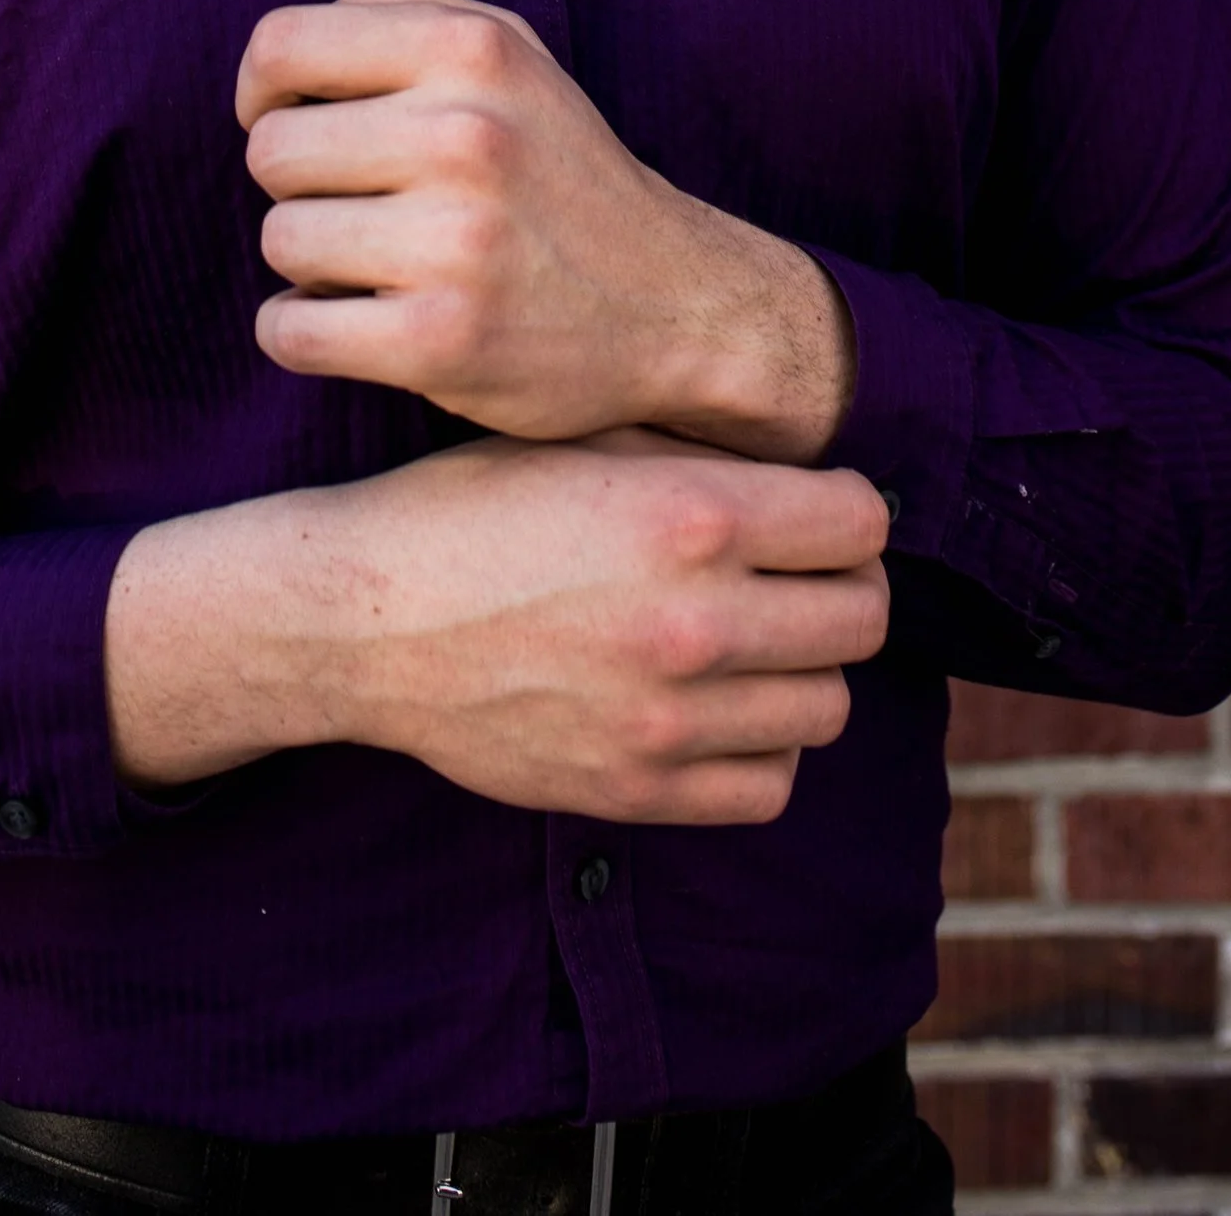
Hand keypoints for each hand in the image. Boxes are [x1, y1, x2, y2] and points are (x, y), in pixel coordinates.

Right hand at [105, 433, 890, 823]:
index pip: (862, 522)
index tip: (810, 514)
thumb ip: (702, 458)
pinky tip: (715, 707)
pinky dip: (760, 748)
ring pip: (828, 706)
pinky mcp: (640, 790)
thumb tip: (806, 478)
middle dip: (839, 587)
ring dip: (804, 669)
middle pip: (863, 618)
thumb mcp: (587, 440)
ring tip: (752, 642)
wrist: (367, 618)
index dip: (843, 511)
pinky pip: (768, 785)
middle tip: (793, 577)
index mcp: (693, 515)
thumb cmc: (472, 508)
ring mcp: (671, 718)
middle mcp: (698, 620)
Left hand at [236, 0, 853, 458]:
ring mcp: (455, 243)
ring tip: (376, 265)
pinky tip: (356, 324)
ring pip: (277, 239)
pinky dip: (300, 332)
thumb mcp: (511, 53)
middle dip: (299, 184)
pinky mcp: (439, 342)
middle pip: (270, 150)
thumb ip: (401, 14)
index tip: (294, 124)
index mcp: (475, 50)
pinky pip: (287, 329)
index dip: (262, 91)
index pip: (281, 44)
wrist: (677, 305)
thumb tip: (273, 54)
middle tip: (359, 207)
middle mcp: (467, 135)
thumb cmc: (562, 172)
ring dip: (308, 263)